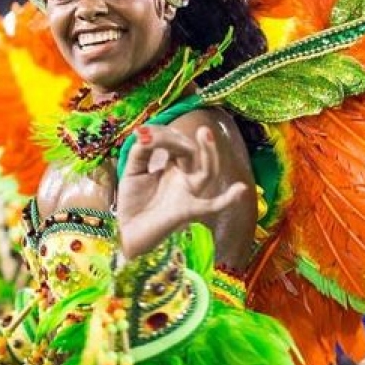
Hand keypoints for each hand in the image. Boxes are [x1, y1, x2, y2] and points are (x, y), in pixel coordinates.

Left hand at [116, 124, 248, 258]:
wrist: (125, 231)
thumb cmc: (132, 203)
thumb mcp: (132, 171)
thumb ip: (140, 152)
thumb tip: (147, 135)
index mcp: (173, 168)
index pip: (177, 144)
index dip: (162, 135)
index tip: (141, 134)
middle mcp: (184, 179)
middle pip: (192, 154)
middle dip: (176, 139)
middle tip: (154, 134)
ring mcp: (188, 195)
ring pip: (208, 172)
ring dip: (210, 153)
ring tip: (205, 132)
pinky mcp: (187, 211)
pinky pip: (211, 207)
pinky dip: (227, 200)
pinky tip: (240, 189)